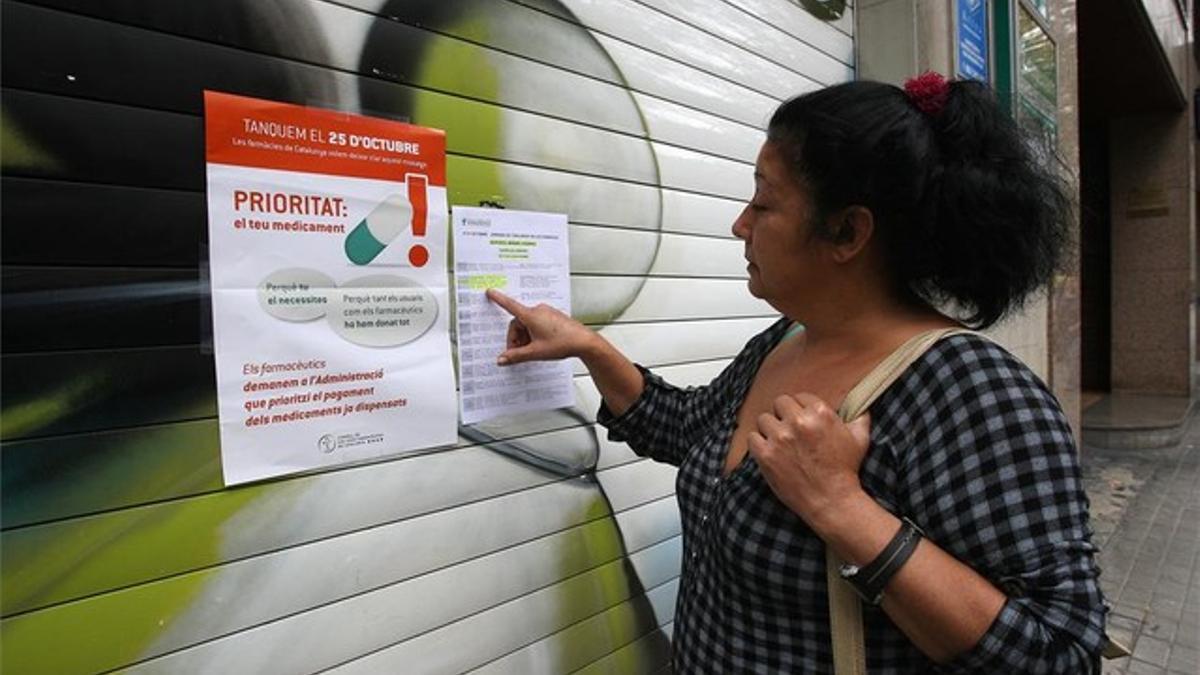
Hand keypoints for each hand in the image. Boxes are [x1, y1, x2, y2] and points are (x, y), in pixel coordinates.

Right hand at [486, 289, 596, 364]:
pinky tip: (540, 345)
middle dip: (516, 338)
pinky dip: (533, 334)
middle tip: (518, 353)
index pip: (510, 305)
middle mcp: (538, 311)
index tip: (490, 292)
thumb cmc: (563, 343)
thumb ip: (516, 356)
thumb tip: (502, 359)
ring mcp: (547, 313)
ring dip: (525, 337)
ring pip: (528, 324)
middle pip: (518, 322)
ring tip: (531, 351)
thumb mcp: (535, 352)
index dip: (498, 299)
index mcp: (531, 316)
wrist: (584, 342)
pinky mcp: (553, 317)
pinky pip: (537, 323)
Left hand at [747, 393, 871, 532]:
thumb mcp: (860, 440)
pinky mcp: (766, 454)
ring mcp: (779, 437)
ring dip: (770, 428)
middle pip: (779, 403)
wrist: (831, 500)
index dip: (800, 407)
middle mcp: (798, 421)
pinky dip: (758, 443)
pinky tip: (768, 450)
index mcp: (820, 413)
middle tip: (788, 428)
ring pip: (764, 419)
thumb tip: (860, 407)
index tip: (801, 418)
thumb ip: (860, 418)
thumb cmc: (845, 470)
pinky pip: (752, 437)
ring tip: (778, 440)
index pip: (800, 396)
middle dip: (784, 414)